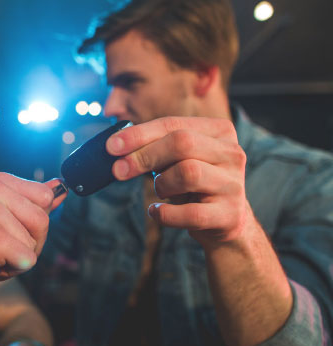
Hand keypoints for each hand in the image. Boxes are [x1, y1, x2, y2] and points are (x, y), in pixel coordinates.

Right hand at [0, 173, 66, 300]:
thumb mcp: (1, 217)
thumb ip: (31, 203)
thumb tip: (61, 187)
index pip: (44, 196)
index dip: (34, 222)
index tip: (8, 229)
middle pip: (43, 219)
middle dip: (31, 242)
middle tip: (1, 248)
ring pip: (35, 242)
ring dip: (19, 257)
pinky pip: (27, 259)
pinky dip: (13, 270)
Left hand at [106, 116, 248, 247]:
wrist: (225, 221)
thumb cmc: (193, 184)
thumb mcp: (177, 159)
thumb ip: (153, 147)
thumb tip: (115, 147)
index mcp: (219, 131)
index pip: (173, 124)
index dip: (138, 135)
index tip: (111, 147)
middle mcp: (232, 153)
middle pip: (182, 143)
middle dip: (144, 156)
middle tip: (118, 171)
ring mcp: (234, 184)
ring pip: (188, 173)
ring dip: (161, 184)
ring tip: (161, 192)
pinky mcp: (229, 215)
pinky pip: (190, 213)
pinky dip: (165, 214)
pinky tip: (157, 212)